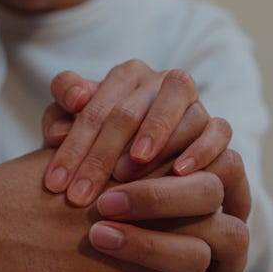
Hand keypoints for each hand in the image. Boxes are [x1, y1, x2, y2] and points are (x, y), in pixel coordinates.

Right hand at [0, 149, 222, 271]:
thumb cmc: (20, 189)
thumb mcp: (80, 155)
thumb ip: (126, 161)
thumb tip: (157, 161)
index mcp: (151, 177)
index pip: (220, 191)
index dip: (213, 209)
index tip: (187, 222)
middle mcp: (154, 221)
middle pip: (222, 244)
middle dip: (206, 257)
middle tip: (176, 264)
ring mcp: (133, 268)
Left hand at [42, 60, 232, 206]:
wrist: (145, 174)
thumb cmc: (101, 152)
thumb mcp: (74, 136)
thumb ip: (60, 119)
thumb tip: (65, 117)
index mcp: (126, 76)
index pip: (93, 107)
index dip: (72, 146)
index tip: (55, 184)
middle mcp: (162, 81)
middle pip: (128, 112)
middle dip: (100, 156)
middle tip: (81, 195)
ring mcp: (194, 103)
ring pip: (174, 112)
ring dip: (152, 143)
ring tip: (124, 176)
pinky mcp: (217, 127)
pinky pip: (217, 130)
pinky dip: (200, 149)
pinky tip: (180, 172)